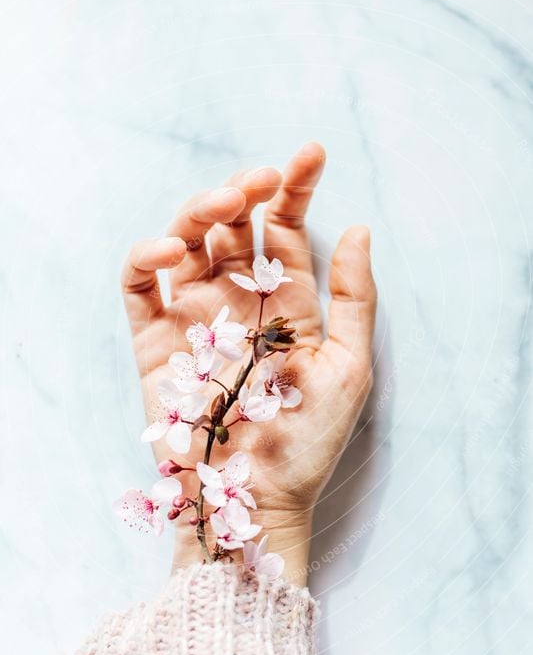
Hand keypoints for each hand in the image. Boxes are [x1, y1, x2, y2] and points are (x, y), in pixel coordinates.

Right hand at [121, 143, 376, 583]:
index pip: (287, 232)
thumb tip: (358, 228)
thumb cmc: (307, 442)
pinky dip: (149, 256)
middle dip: (245, 192)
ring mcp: (193, 317)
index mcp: (287, 304)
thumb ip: (352, 298)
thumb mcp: (349, 366)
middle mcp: (238, 302)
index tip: (311, 153)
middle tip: (260, 178)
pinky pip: (140, 284)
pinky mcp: (154, 339)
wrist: (257, 501)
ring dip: (201, 211)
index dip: (296, 190)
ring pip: (186, 242)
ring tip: (222, 201)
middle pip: (234, 228)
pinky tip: (174, 251)